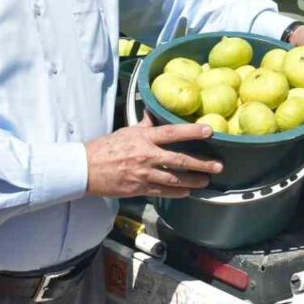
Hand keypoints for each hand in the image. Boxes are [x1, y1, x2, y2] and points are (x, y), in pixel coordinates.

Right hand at [85, 116, 222, 197]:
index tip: (209, 131)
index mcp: (144, 138)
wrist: (86, 168)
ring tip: (206, 181)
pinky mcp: (139, 189)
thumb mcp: (127, 131)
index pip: (172, 132)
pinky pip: (162, 192)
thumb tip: (155, 111)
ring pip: (174, 180)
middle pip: (179, 160)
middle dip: (201, 163)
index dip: (192, 132)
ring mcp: (143, 174)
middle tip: (218, 165)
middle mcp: (146, 156)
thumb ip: (145, 124)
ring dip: (193, 181)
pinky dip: (177, 192)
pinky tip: (187, 191)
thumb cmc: (105, 147)